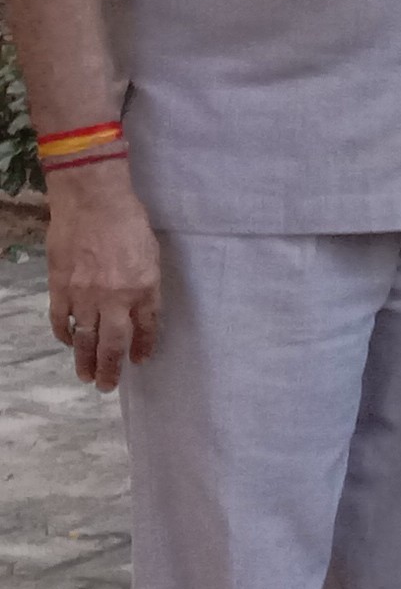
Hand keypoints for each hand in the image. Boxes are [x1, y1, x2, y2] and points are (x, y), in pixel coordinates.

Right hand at [45, 166, 159, 392]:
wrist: (93, 202)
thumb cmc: (129, 223)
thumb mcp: (152, 256)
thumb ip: (147, 286)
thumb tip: (141, 310)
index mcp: (143, 289)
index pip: (146, 328)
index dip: (143, 347)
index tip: (139, 361)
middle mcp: (114, 298)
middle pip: (113, 344)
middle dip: (111, 368)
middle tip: (107, 386)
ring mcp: (85, 295)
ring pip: (84, 339)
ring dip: (84, 360)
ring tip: (86, 376)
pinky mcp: (60, 287)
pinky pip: (61, 320)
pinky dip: (64, 334)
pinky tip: (67, 342)